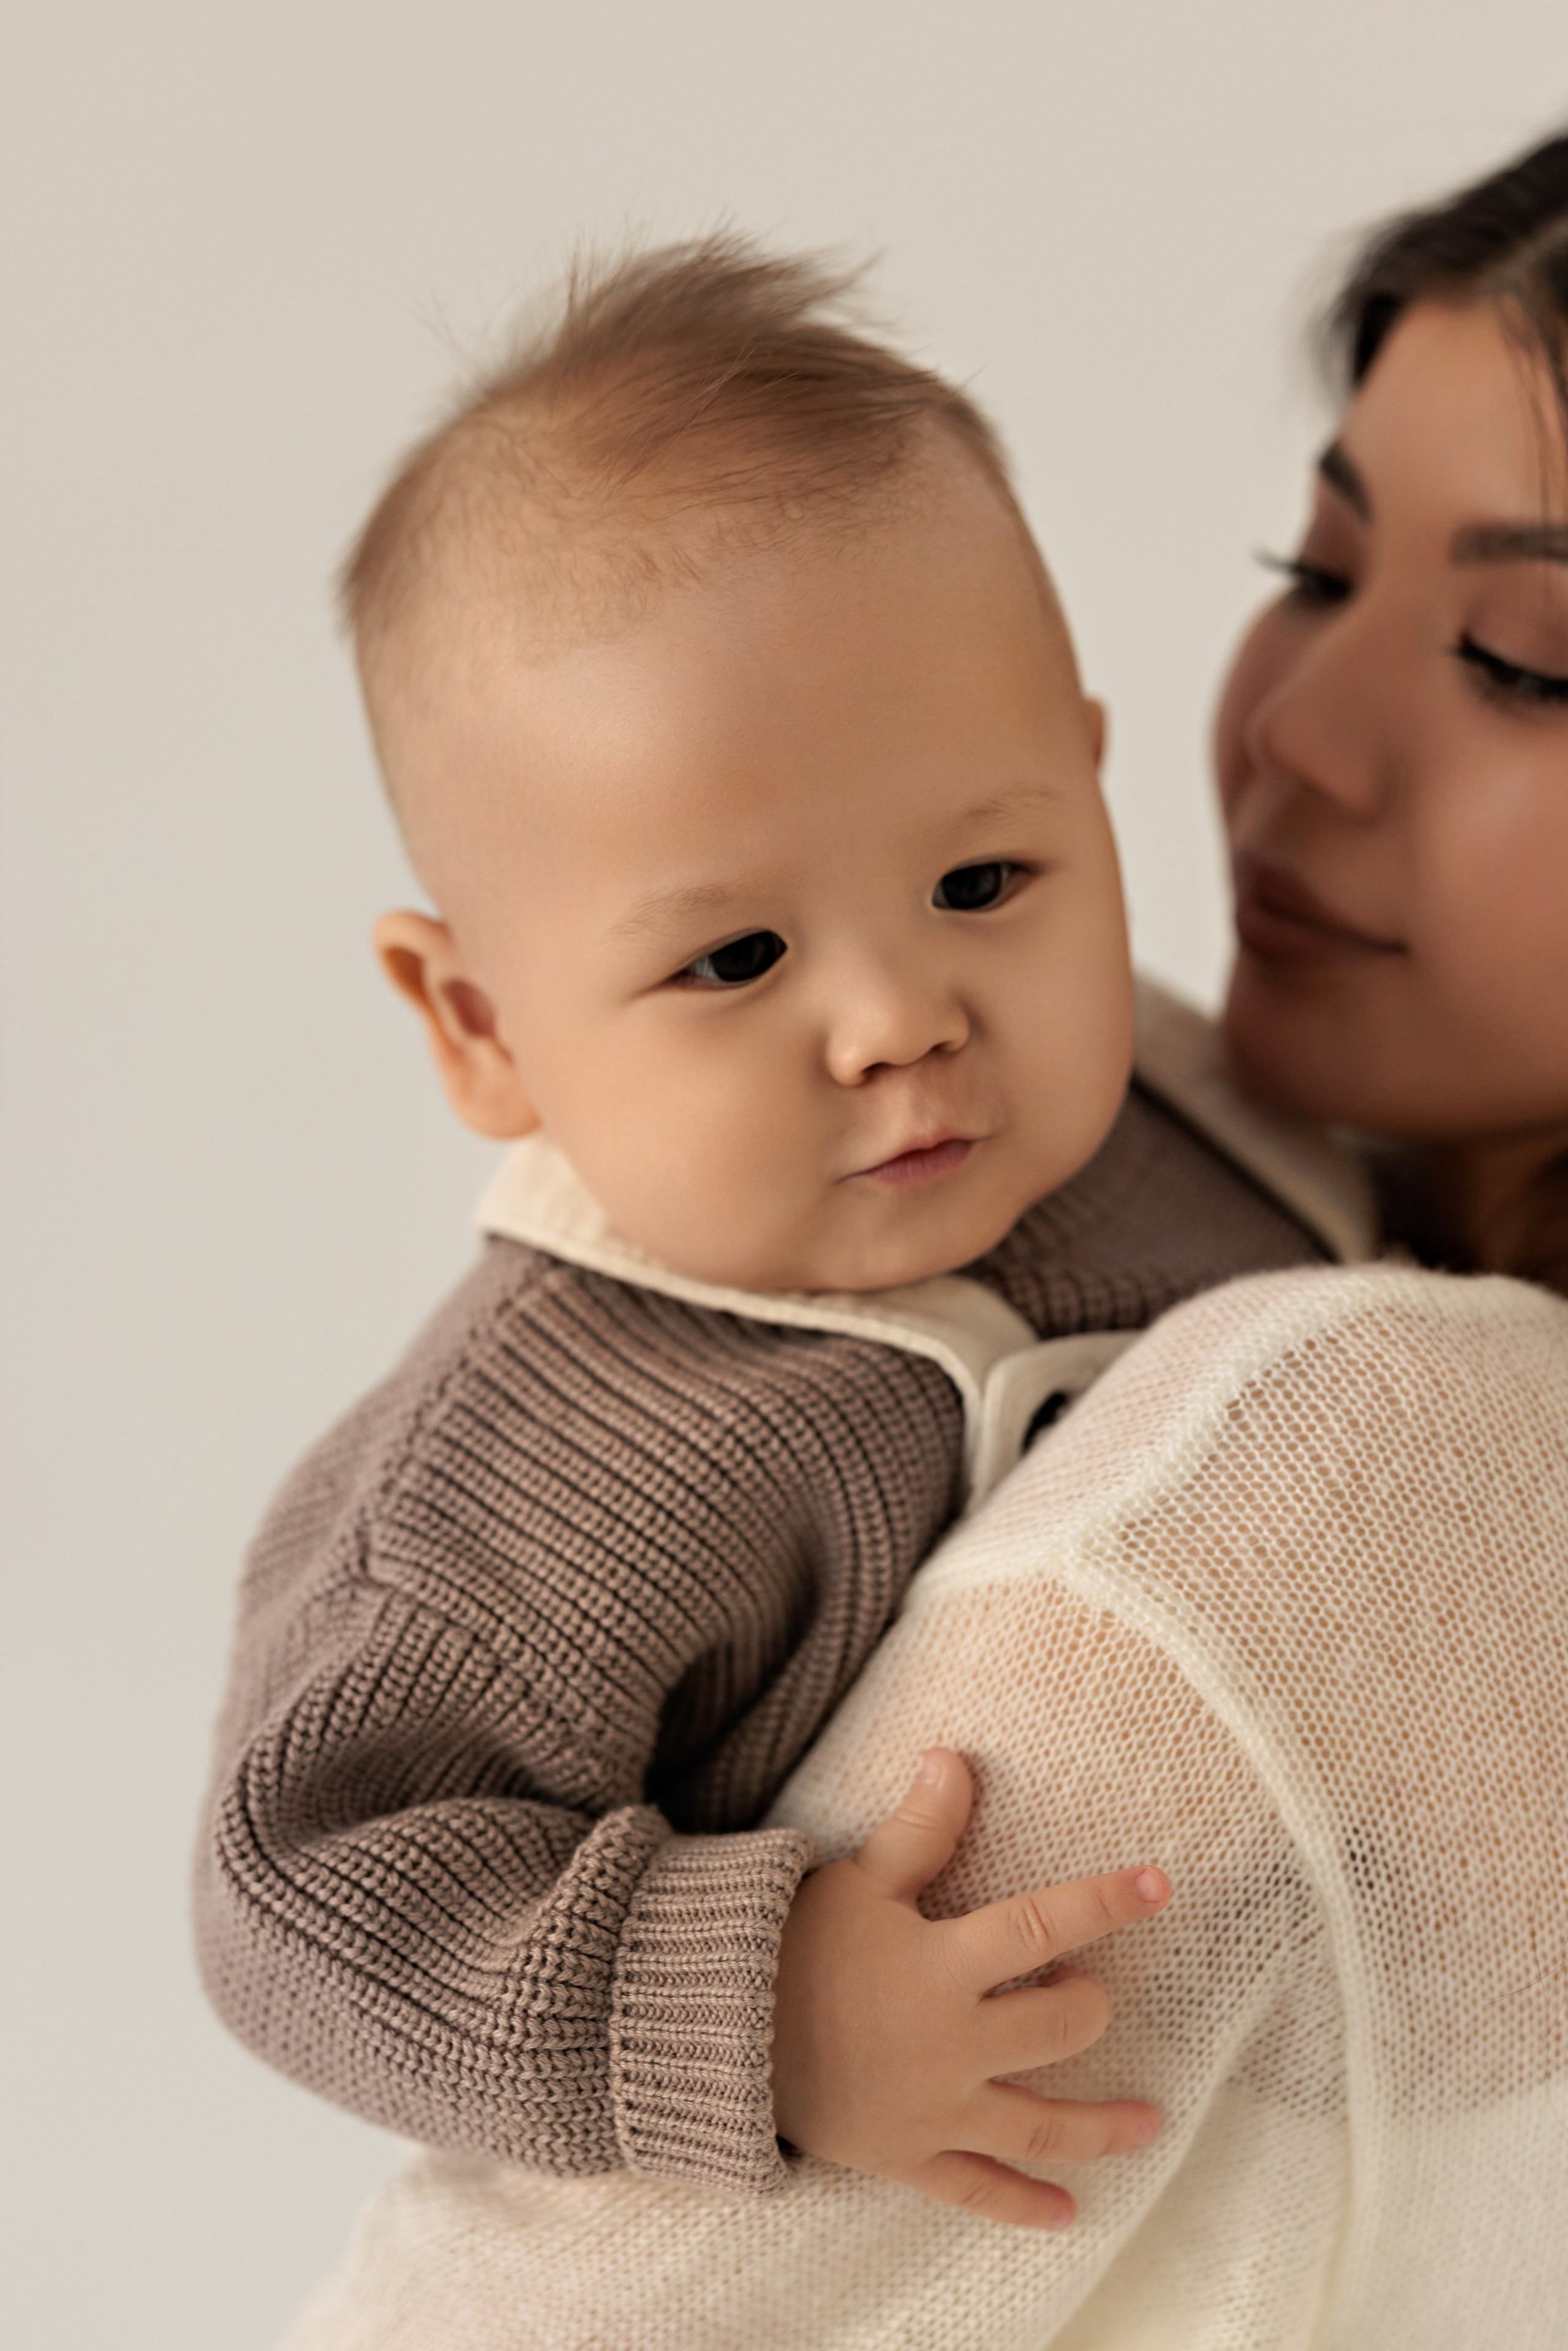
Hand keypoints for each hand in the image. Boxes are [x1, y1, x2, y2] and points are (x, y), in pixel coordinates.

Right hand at [771, 1748, 1168, 2228]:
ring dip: (1103, 2127)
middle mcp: (953, 2044)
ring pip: (1041, 2123)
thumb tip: (955, 1757)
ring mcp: (935, 2109)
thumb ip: (918, 1828)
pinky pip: (977, 2189)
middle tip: (1089, 1990)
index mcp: (944, 1966)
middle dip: (1088, 2006)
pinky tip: (1068, 2214)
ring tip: (1150, 2123)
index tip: (1160, 1885)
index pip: (1045, 1924)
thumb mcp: (857, 1881)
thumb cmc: (790, 1945)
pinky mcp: (907, 2156)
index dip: (1107, 1901)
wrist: (714, 2036)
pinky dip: (1024, 2204)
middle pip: (1059, 2027)